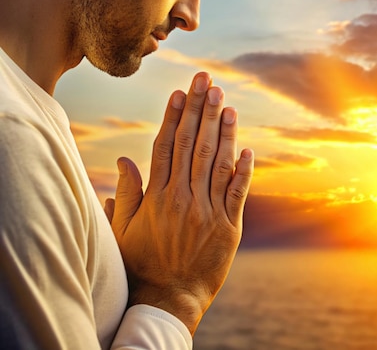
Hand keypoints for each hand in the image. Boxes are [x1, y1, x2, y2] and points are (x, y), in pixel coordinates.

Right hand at [104, 72, 253, 334]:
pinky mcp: (229, 227)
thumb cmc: (142, 263)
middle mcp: (183, 198)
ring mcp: (208, 211)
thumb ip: (128, 191)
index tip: (180, 92)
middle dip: (200, 111)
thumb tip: (124, 158)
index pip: (166, 146)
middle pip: (192, 145)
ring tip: (226, 103)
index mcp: (158, 196)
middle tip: (207, 81)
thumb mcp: (124, 230)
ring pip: (216, 163)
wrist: (168, 300)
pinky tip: (247, 149)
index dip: (174, 117)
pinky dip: (243, 171)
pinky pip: (238, 193)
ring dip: (223, 131)